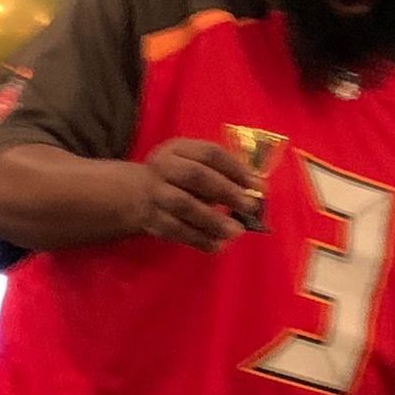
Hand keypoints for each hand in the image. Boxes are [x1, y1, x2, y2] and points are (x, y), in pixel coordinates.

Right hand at [121, 137, 261, 251]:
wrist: (137, 194)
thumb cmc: (181, 178)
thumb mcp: (196, 164)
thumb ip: (224, 173)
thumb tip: (257, 188)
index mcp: (178, 149)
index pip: (209, 153)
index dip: (236, 168)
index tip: (258, 185)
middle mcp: (163, 167)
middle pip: (195, 176)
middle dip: (226, 191)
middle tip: (250, 206)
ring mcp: (155, 194)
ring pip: (184, 205)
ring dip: (214, 219)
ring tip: (237, 231)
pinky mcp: (152, 220)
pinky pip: (177, 230)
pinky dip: (200, 239)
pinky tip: (219, 245)